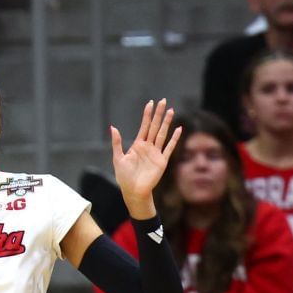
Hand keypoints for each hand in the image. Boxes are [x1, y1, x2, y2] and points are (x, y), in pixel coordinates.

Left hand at [110, 98, 181, 215]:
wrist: (133, 191)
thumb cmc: (124, 177)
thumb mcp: (118, 158)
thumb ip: (117, 143)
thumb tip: (113, 127)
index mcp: (137, 145)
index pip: (144, 126)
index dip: (147, 115)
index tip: (150, 103)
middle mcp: (148, 147)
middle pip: (154, 127)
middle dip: (158, 114)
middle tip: (163, 101)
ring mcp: (156, 153)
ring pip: (162, 134)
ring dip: (166, 123)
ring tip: (171, 110)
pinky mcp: (162, 161)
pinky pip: (169, 148)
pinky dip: (174, 139)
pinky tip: (179, 129)